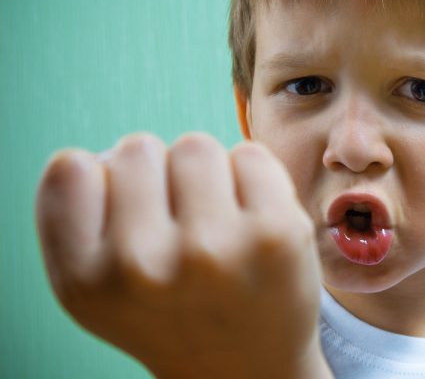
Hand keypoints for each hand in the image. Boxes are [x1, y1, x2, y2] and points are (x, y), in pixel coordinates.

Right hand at [35, 132, 331, 378]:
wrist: (247, 369)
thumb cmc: (169, 313)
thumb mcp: (97, 289)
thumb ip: (75, 220)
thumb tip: (98, 156)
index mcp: (87, 280)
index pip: (70, 168)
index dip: (101, 183)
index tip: (128, 219)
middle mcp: (144, 266)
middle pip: (137, 148)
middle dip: (158, 177)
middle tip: (178, 228)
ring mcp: (214, 247)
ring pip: (195, 146)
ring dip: (205, 175)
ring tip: (215, 224)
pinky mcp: (276, 232)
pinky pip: (249, 154)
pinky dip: (251, 179)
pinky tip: (251, 222)